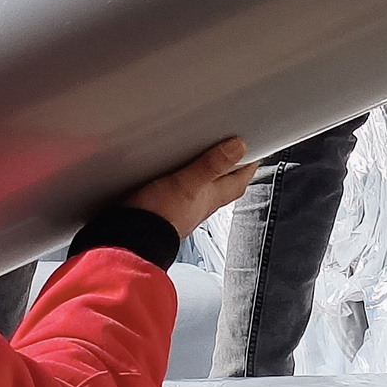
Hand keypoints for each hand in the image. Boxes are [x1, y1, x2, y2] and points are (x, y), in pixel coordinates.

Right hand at [124, 139, 254, 240]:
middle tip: (233, 151)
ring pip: (203, 188)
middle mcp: (201, 204)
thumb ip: (212, 165)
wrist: (132, 239)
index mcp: (212, 198)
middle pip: (225, 185)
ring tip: (205, 156)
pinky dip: (183, 180)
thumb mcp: (188, 183)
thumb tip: (238, 147)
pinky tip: (173, 172)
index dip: (250, 165)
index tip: (253, 149)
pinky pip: (182, 191)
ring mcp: (183, 207)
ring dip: (207, 173)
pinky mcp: (164, 206)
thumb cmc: (161, 216)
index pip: (240, 181)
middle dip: (231, 169)